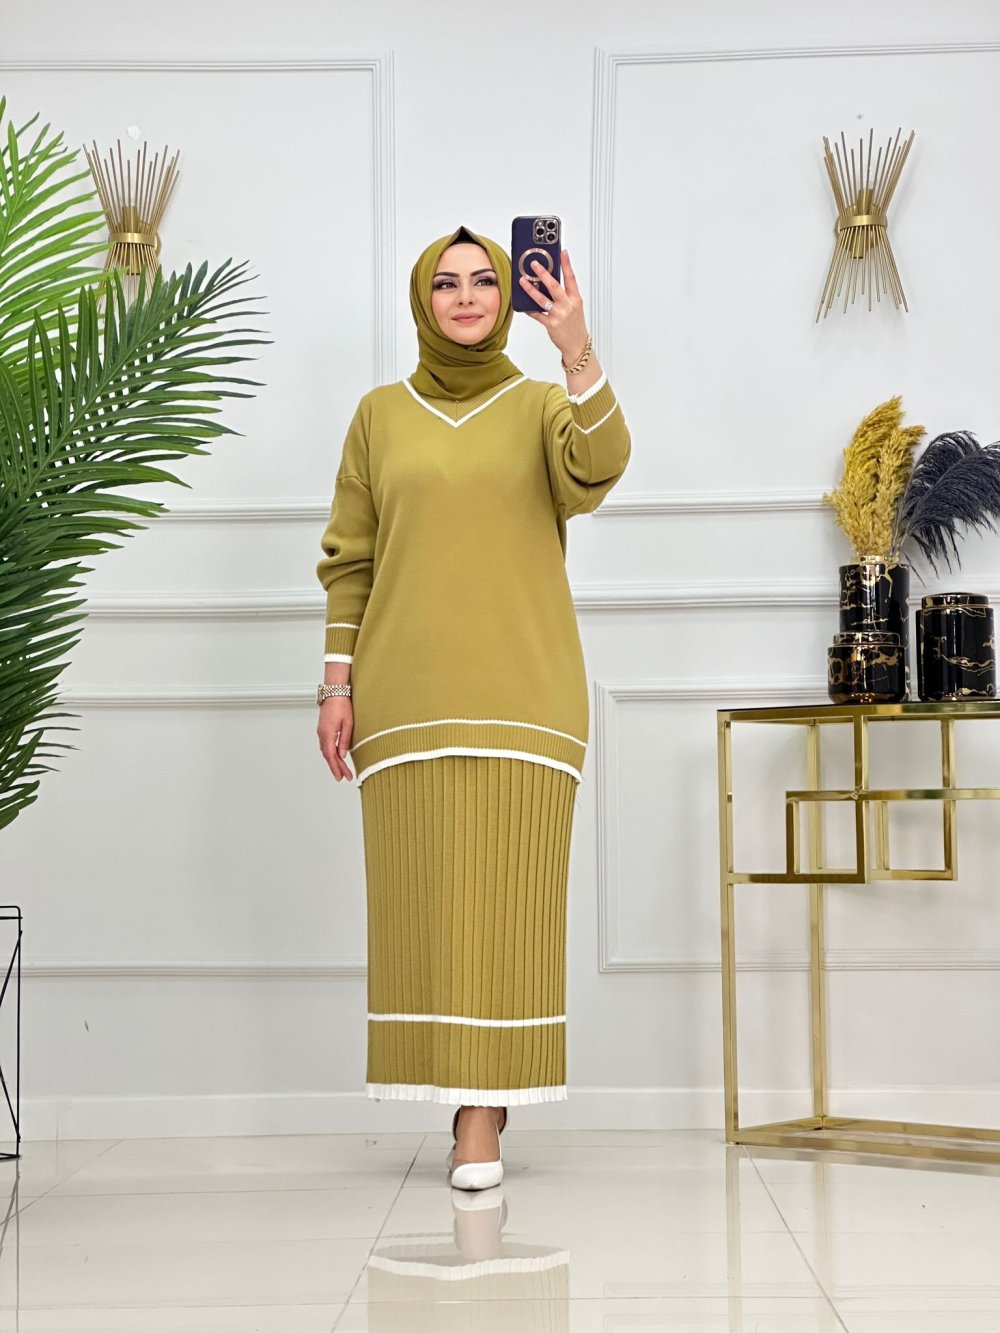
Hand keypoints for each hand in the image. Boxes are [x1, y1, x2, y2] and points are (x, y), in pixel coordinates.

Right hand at [317, 699, 353, 781]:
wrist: (334, 692)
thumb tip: (343, 755)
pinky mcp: (323, 728)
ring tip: (341, 770)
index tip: (342, 777)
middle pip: (328, 756)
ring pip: (326, 751)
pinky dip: (330, 753)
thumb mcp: (348, 724)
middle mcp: (322, 734)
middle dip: (336, 768)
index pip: (331, 756)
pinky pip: (325, 744)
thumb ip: (345, 740)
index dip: (336, 768)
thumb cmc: (342, 705)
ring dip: (333, 761)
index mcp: (327, 734)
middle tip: (343, 778)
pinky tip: (336, 757)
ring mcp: (321, 731)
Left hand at [519, 248, 589, 364]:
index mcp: (575, 299)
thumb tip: (548, 283)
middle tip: (534, 264)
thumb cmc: (575, 325)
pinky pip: (537, 314)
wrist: (577, 345)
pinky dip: (529, 309)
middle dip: (543, 273)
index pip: (571, 278)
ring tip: (522, 281)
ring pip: (542, 299)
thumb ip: (565, 296)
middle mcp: (568, 306)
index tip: (562, 252)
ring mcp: (559, 315)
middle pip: (554, 286)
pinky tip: (523, 304)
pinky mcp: (551, 324)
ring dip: (530, 289)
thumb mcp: (575, 308)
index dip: (567, 264)